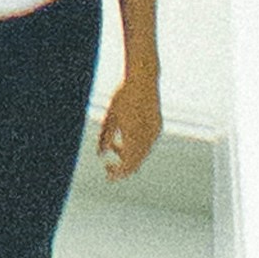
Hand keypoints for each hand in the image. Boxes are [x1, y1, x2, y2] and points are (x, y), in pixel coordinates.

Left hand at [97, 63, 162, 180]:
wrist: (143, 80)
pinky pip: (147, 144)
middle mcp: (147, 138)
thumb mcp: (110, 116)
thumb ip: (105, 137)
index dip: (118, 173)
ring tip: (113, 146)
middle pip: (136, 163)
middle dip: (123, 168)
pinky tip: (124, 138)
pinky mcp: (158, 127)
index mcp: (134, 136)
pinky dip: (136, 147)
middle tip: (108, 168)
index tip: (108, 176)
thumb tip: (100, 154)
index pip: (127, 165)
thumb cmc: (122, 96)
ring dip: (128, 155)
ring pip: (142, 154)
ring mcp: (155, 133)